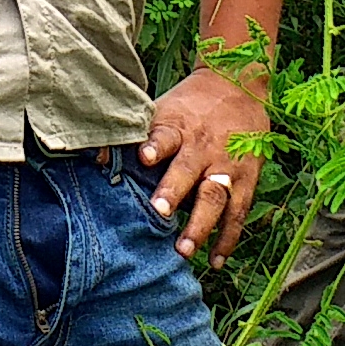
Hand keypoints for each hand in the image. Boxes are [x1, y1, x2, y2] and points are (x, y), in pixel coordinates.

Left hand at [137, 66, 269, 262]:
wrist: (238, 84)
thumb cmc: (189, 104)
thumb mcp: (161, 109)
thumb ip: (134, 135)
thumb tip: (98, 158)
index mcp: (179, 127)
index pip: (165, 136)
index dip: (154, 146)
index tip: (144, 156)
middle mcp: (203, 148)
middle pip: (188, 170)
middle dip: (174, 192)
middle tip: (158, 212)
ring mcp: (227, 166)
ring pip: (215, 197)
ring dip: (200, 225)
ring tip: (185, 250)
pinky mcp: (246, 180)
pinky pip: (237, 213)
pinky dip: (228, 239)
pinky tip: (216, 261)